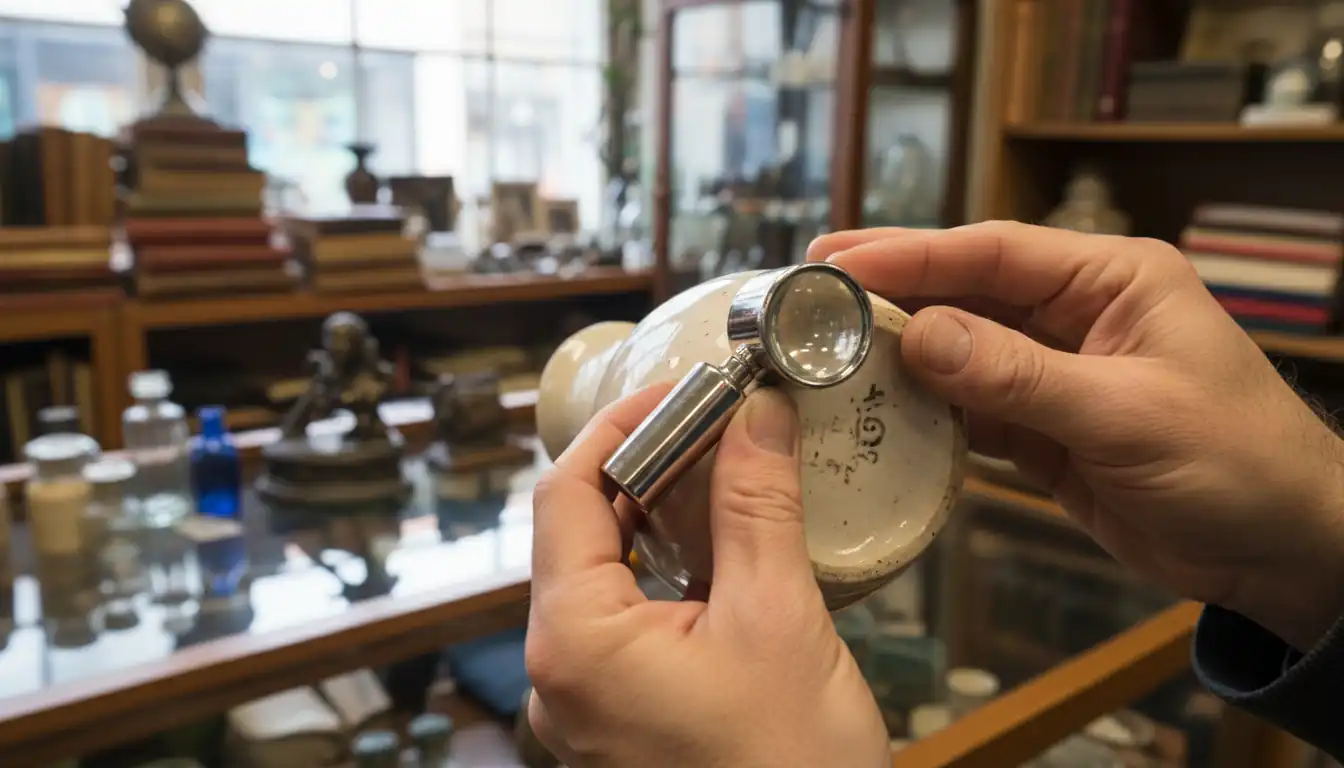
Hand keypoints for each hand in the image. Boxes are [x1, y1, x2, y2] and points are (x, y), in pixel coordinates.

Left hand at [526, 386, 887, 767]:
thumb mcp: (778, 621)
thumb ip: (757, 506)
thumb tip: (758, 415)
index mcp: (573, 642)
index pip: (563, 495)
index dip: (618, 428)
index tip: (680, 390)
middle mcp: (556, 676)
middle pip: (576, 534)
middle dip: (640, 469)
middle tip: (710, 423)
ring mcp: (581, 706)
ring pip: (598, 579)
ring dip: (651, 520)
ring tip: (717, 474)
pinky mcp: (615, 722)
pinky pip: (619, 625)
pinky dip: (658, 575)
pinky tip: (713, 553)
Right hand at [811, 221, 1343, 651]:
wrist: (1281, 550)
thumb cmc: (1234, 463)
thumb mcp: (1125, 413)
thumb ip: (1018, 376)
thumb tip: (917, 336)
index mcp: (1110, 280)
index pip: (994, 252)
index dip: (911, 254)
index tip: (836, 261)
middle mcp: (1076, 315)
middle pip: (966, 294)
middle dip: (891, 293)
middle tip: (806, 292)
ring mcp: (1055, 372)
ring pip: (959, 351)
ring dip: (898, 353)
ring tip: (822, 352)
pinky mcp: (1043, 429)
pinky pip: (970, 409)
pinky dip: (924, 411)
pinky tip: (875, 410)